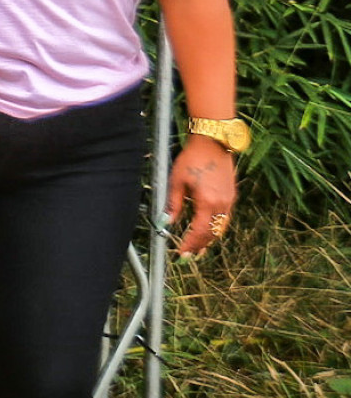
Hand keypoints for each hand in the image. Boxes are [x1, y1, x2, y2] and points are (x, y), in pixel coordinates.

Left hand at [167, 134, 236, 256]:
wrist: (213, 143)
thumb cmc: (193, 159)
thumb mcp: (176, 182)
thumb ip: (174, 204)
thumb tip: (167, 222)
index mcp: (208, 202)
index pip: (200, 231)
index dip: (190, 244)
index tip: (182, 253)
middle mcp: (222, 204)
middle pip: (212, 232)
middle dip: (200, 245)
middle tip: (188, 255)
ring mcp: (229, 199)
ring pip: (220, 226)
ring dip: (209, 238)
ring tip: (198, 248)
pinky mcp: (231, 195)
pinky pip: (224, 217)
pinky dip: (216, 227)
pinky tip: (207, 230)